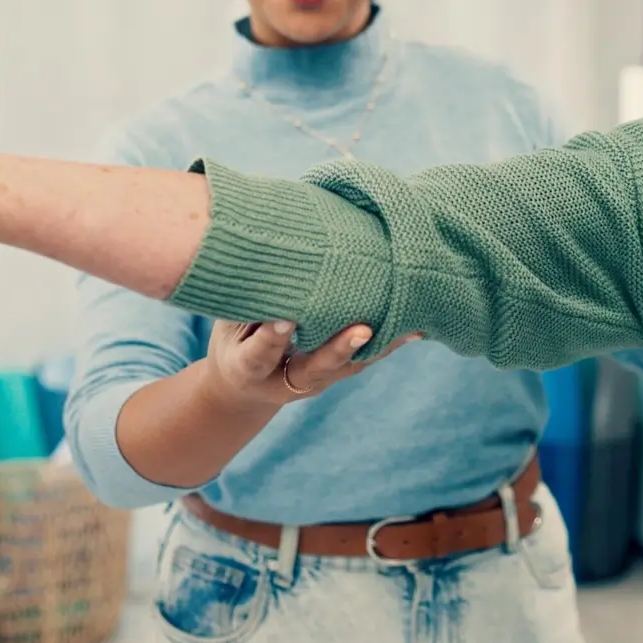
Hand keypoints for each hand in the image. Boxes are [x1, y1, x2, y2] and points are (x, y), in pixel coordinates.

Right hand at [204, 320, 424, 406]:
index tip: (284, 320)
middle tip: (362, 330)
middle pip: (315, 368)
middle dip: (338, 349)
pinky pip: (364, 360)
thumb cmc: (232, 340)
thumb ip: (245, 303)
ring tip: (410, 329)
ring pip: (348, 367)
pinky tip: (417, 329)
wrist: (244, 386)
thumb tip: (262, 256)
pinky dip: (389, 344)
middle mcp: (285, 381)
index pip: (258, 355)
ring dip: (378, 347)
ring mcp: (315, 380)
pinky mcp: (336, 374)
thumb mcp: (225, 325)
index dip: (271, 339)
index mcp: (247, 369)